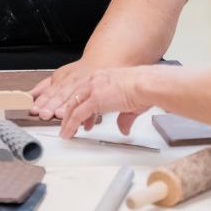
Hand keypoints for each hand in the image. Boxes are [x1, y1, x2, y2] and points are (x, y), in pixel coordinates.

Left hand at [31, 66, 148, 138]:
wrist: (146, 84)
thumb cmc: (143, 89)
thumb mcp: (131, 105)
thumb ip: (124, 117)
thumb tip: (123, 127)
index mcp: (103, 77)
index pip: (85, 91)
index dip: (80, 105)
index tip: (79, 115)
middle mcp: (95, 80)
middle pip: (74, 97)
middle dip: (69, 112)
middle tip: (66, 124)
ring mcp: (93, 89)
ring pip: (72, 106)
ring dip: (66, 120)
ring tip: (64, 132)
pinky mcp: (94, 99)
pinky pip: (77, 115)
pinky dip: (71, 125)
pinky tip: (68, 133)